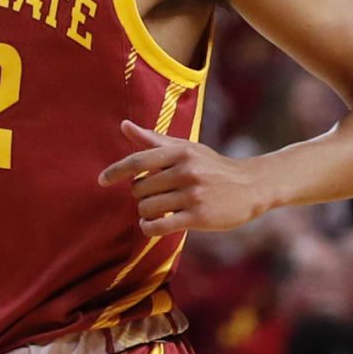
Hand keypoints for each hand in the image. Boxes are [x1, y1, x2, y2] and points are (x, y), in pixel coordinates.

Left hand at [101, 124, 274, 236]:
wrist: (251, 186)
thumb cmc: (213, 167)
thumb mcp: (186, 149)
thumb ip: (153, 139)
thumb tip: (124, 125)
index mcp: (181, 152)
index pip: (138, 160)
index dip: (116, 171)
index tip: (101, 180)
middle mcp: (186, 171)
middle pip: (140, 188)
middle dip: (141, 195)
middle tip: (155, 196)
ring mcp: (193, 194)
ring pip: (147, 207)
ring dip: (146, 212)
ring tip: (158, 210)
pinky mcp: (198, 216)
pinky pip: (159, 226)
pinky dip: (149, 228)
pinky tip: (151, 226)